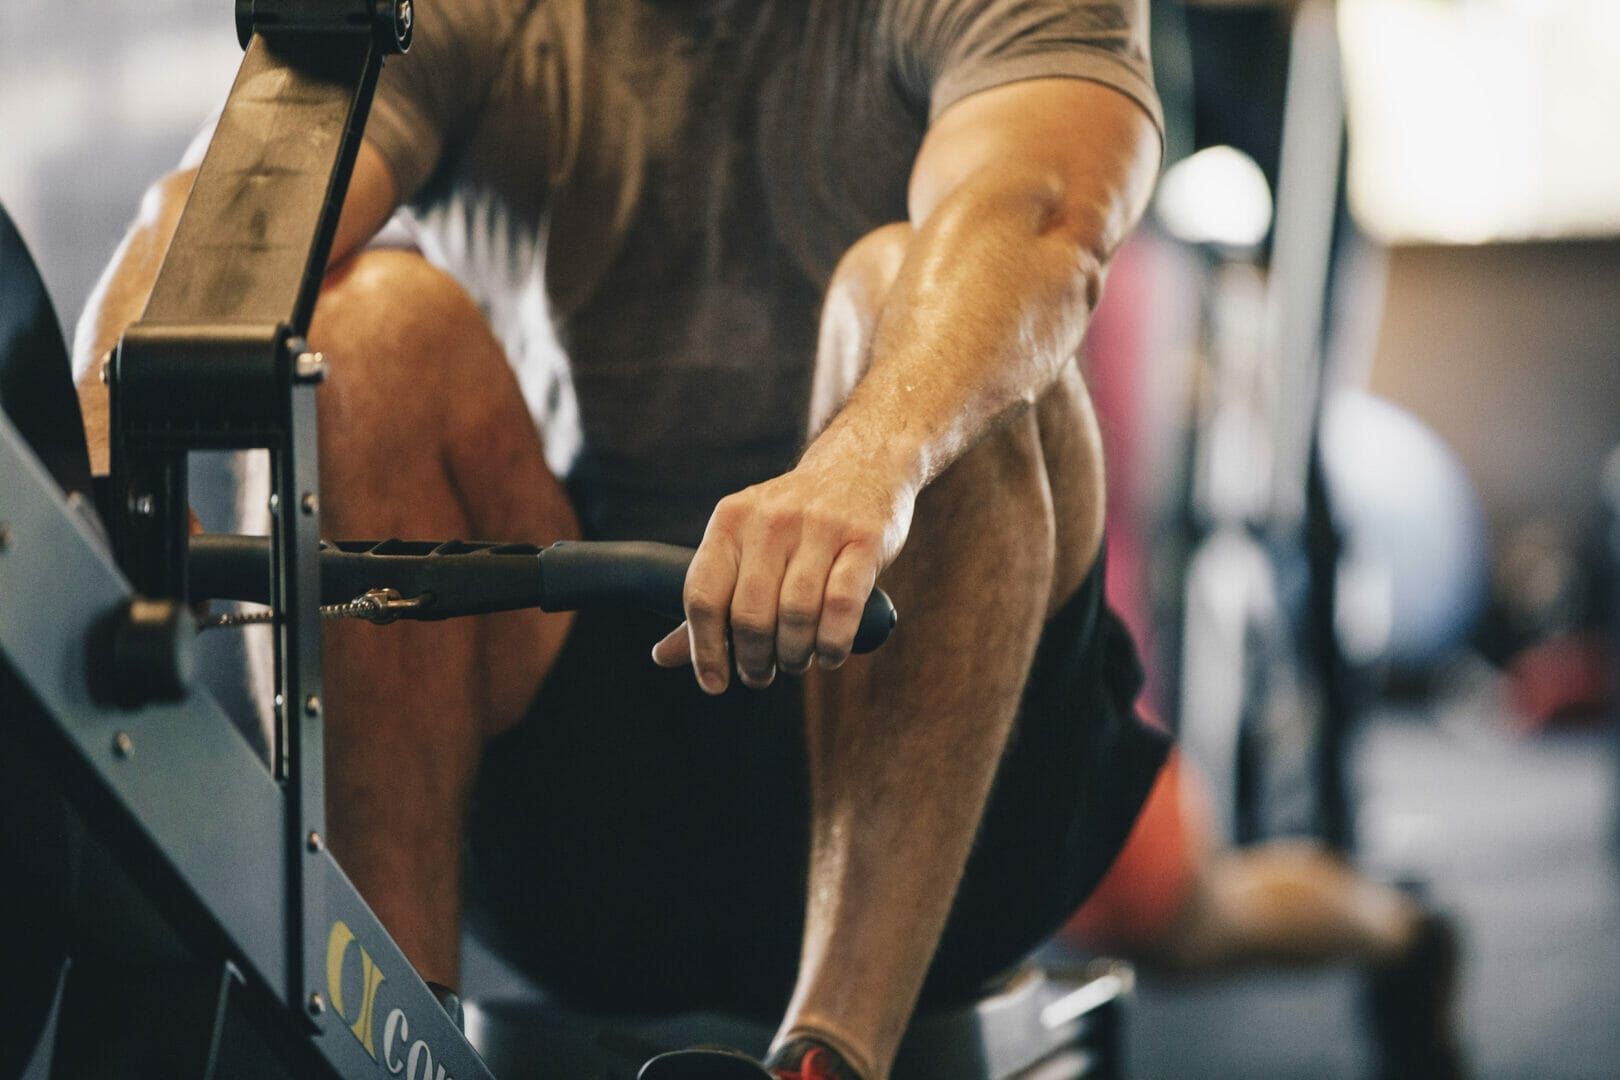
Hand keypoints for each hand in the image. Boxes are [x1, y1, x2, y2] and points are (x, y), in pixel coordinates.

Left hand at [651, 450, 916, 691]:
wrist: (861, 465)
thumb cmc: (794, 521)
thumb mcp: (744, 544)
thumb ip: (711, 599)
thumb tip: (662, 656)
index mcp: (730, 520)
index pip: (703, 596)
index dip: (704, 650)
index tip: (716, 683)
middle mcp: (771, 519)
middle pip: (750, 613)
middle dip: (754, 660)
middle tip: (761, 673)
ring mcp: (820, 526)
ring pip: (796, 613)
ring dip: (794, 656)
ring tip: (795, 662)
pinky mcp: (864, 539)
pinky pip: (842, 606)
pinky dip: (833, 643)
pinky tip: (829, 653)